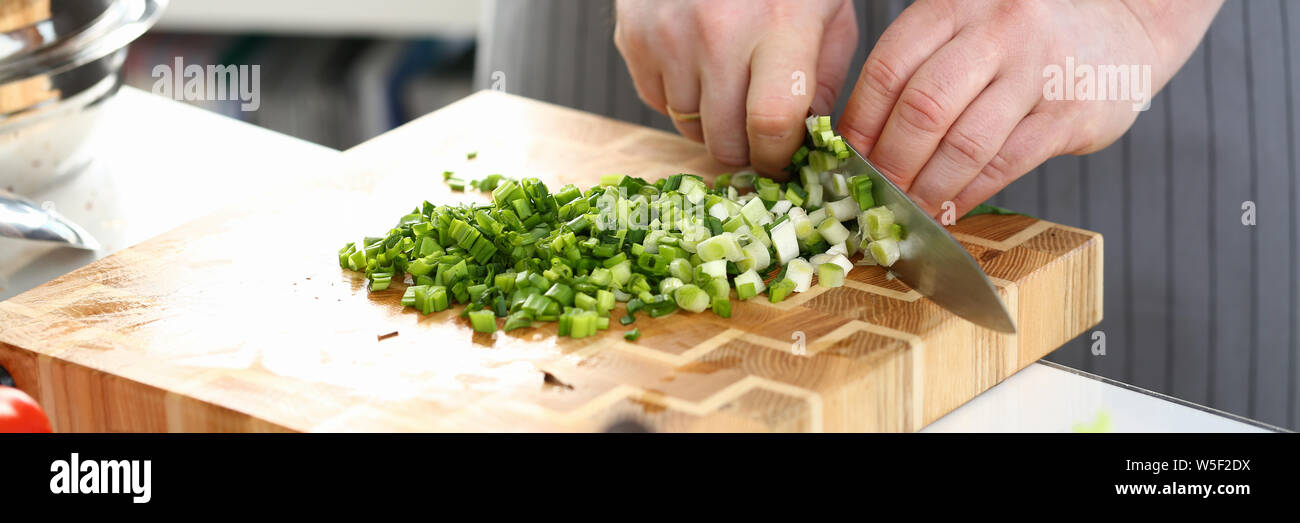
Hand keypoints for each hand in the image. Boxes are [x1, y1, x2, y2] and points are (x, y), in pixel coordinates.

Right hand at [614, 0, 858, 177]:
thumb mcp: (826, 11)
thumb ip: (822, 79)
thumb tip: (807, 141)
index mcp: (779, 24)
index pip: (771, 123)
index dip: (779, 156)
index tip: (785, 159)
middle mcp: (718, 33)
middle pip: (724, 140)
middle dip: (746, 151)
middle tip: (758, 136)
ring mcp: (669, 37)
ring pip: (688, 128)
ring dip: (711, 124)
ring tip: (729, 87)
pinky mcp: (634, 39)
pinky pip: (657, 102)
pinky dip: (680, 98)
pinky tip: (698, 65)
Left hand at [838, 0, 1220, 216]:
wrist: (1126, 23)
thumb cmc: (1027, 36)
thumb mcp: (970, 24)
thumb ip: (923, 66)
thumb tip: (860, 140)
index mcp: (956, 5)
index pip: (888, 69)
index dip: (859, 123)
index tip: (844, 160)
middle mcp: (996, 29)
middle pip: (922, 108)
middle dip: (890, 163)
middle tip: (874, 195)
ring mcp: (1037, 69)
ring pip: (963, 144)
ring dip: (927, 188)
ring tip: (908, 211)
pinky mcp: (1070, 112)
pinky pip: (1005, 164)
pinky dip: (968, 195)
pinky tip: (948, 209)